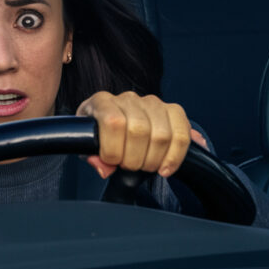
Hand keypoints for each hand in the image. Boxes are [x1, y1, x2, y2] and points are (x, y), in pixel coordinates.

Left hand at [76, 91, 198, 179]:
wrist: (113, 122)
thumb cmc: (99, 133)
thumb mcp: (87, 144)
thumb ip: (91, 156)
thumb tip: (105, 169)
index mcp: (102, 102)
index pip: (113, 123)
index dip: (113, 149)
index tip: (111, 162)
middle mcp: (128, 99)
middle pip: (139, 131)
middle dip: (134, 159)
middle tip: (130, 167)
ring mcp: (152, 103)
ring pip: (162, 135)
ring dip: (154, 160)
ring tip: (145, 166)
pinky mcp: (173, 110)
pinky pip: (182, 134)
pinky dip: (175, 156)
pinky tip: (166, 169)